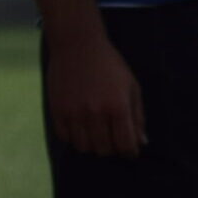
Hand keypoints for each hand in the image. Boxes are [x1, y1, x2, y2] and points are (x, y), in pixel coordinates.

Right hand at [46, 34, 144, 158]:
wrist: (77, 44)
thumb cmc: (109, 64)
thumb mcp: (132, 87)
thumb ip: (138, 116)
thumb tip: (141, 142)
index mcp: (118, 107)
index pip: (126, 145)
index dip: (130, 152)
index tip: (129, 150)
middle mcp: (95, 113)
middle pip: (104, 149)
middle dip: (112, 149)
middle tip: (112, 139)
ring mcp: (73, 112)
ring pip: (83, 147)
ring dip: (92, 145)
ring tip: (95, 135)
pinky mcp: (57, 109)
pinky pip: (64, 137)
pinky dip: (73, 137)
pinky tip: (79, 127)